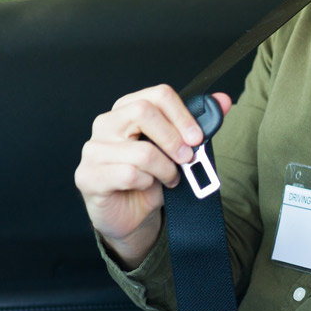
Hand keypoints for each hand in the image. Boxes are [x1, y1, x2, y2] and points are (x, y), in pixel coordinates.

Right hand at [74, 84, 231, 268]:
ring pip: (141, 151)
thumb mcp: (177, 150)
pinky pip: (128, 174)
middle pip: (143, 112)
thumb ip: (197, 125)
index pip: (157, 95)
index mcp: (127, 109)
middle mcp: (106, 124)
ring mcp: (93, 150)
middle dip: (174, 138)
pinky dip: (147, 182)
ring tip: (169, 178)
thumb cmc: (151, 178)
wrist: (132, 215)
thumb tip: (223, 101)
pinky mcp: (88, 176)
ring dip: (165, 169)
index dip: (182, 114)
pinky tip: (147, 186)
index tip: (197, 137)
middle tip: (187, 158)